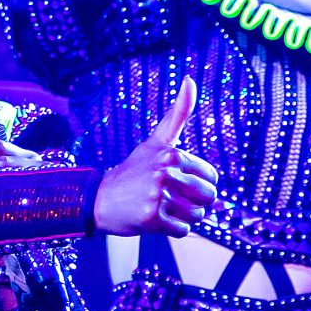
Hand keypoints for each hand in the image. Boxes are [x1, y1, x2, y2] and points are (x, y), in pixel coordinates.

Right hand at [93, 77, 221, 234]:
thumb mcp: (155, 141)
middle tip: (170, 199)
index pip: (212, 177)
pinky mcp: (151, 219)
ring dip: (183, 217)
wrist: (98, 199)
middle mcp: (165, 173)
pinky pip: (182, 231)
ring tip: (161, 208)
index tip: (177, 183)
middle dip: (195, 203)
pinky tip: (155, 220)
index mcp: (171, 155)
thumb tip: (191, 79)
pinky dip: (172, 230)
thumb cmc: (132, 171)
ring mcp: (157, 196)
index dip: (199, 185)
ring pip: (197, 216)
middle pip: (208, 198)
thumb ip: (178, 113)